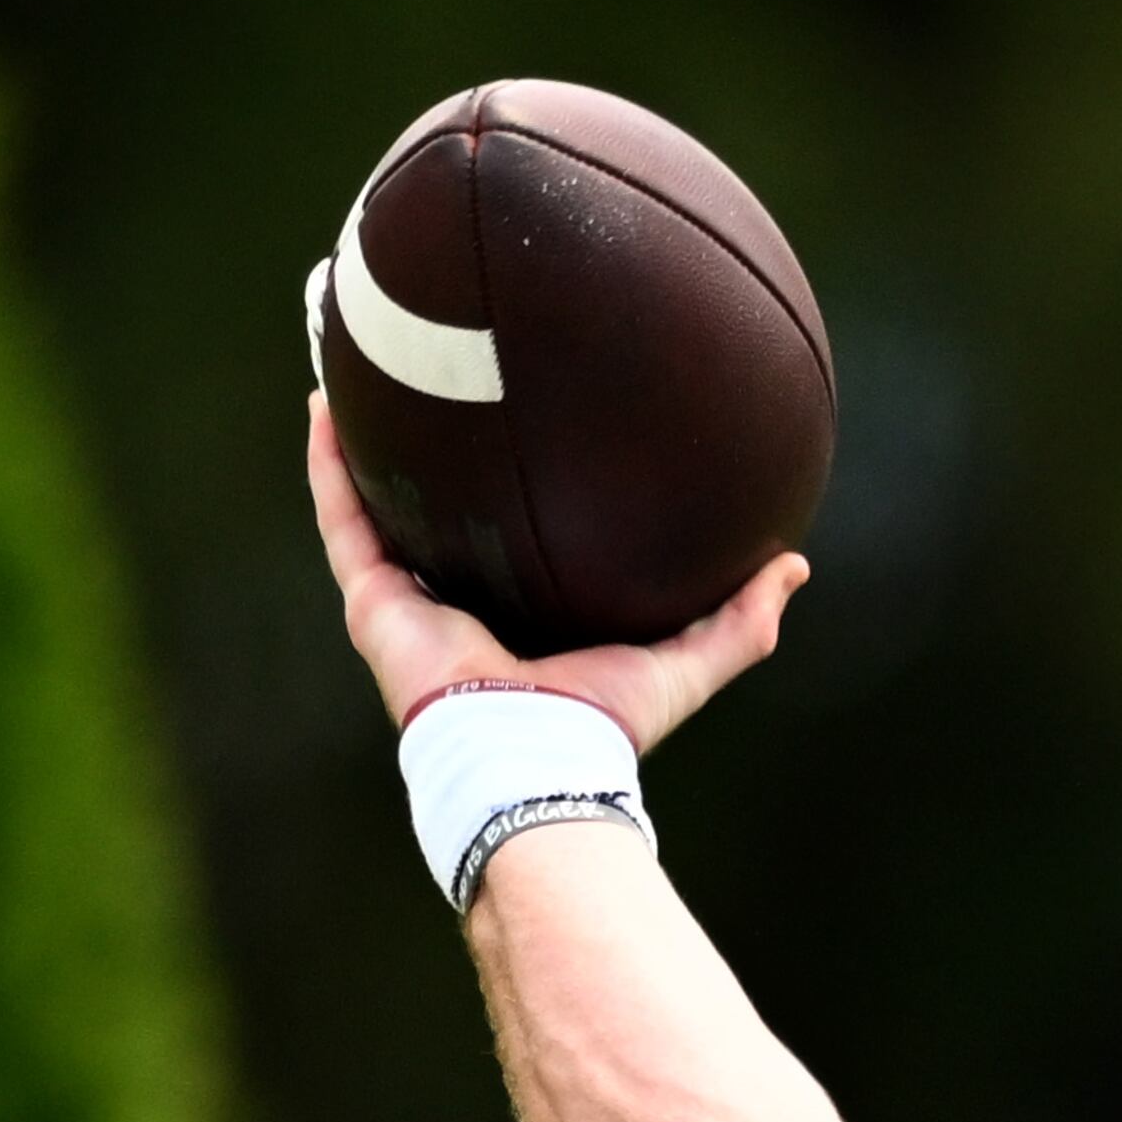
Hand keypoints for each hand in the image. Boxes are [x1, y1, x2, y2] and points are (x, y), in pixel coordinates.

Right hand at [305, 391, 807, 752]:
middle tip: (430, 378)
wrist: (536, 755)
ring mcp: (409, 603)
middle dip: (428, 454)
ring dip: (360, 440)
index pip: (513, 541)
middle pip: (438, 514)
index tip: (524, 428)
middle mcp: (461, 604)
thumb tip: (794, 565)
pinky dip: (330, 462)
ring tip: (355, 366)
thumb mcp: (689, 662)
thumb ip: (742, 619)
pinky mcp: (373, 602)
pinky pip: (342, 517)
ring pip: (374, 505)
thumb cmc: (606, 722)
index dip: (510, 491)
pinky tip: (327, 402)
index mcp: (525, 614)